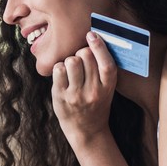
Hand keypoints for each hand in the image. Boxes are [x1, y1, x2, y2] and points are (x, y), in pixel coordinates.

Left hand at [51, 31, 117, 145]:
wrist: (86, 131)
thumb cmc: (96, 104)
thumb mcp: (107, 90)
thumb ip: (103, 70)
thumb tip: (95, 40)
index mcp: (108, 87)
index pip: (106, 63)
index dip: (99, 46)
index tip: (92, 34)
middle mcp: (93, 91)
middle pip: (86, 56)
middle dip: (82, 52)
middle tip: (81, 59)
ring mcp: (76, 95)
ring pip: (72, 61)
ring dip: (70, 60)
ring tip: (72, 68)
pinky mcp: (61, 96)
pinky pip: (58, 69)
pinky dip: (59, 67)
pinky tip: (62, 74)